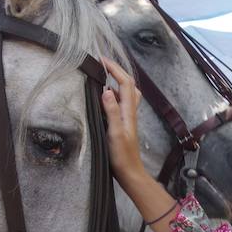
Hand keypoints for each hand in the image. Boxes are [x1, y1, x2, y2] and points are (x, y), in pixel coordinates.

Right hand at [101, 57, 145, 187]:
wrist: (130, 173)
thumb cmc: (122, 156)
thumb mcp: (115, 134)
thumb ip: (112, 112)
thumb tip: (106, 91)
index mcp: (128, 111)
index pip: (124, 82)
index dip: (115, 68)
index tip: (101, 59)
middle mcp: (130, 111)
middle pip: (128, 84)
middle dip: (117, 70)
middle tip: (102, 63)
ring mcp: (127, 117)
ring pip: (127, 93)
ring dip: (117, 81)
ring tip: (103, 75)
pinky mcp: (123, 124)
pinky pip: (121, 102)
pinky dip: (114, 93)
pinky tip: (105, 97)